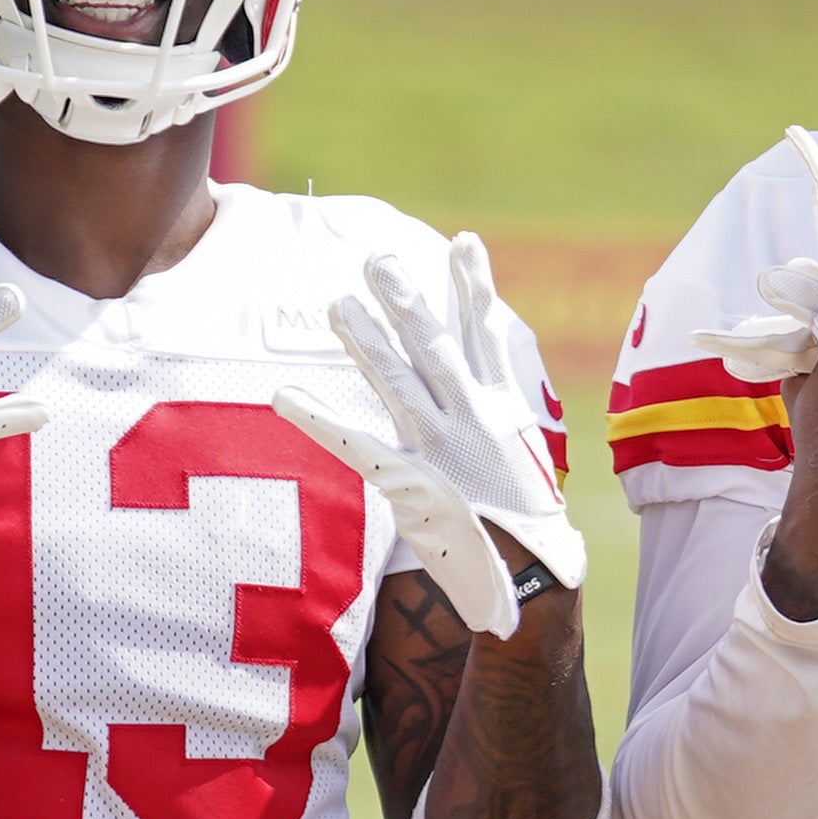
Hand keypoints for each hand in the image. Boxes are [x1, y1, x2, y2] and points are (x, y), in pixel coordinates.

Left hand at [275, 233, 584, 640]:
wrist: (533, 576)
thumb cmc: (529, 527)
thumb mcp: (528, 465)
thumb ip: (505, 428)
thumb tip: (491, 406)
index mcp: (504, 411)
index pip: (485, 337)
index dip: (474, 288)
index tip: (464, 243)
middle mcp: (473, 418)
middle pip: (436, 345)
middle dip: (408, 300)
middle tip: (379, 259)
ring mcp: (442, 446)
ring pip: (398, 380)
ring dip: (365, 341)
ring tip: (339, 303)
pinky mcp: (411, 480)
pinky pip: (353, 443)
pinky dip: (316, 418)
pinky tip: (284, 396)